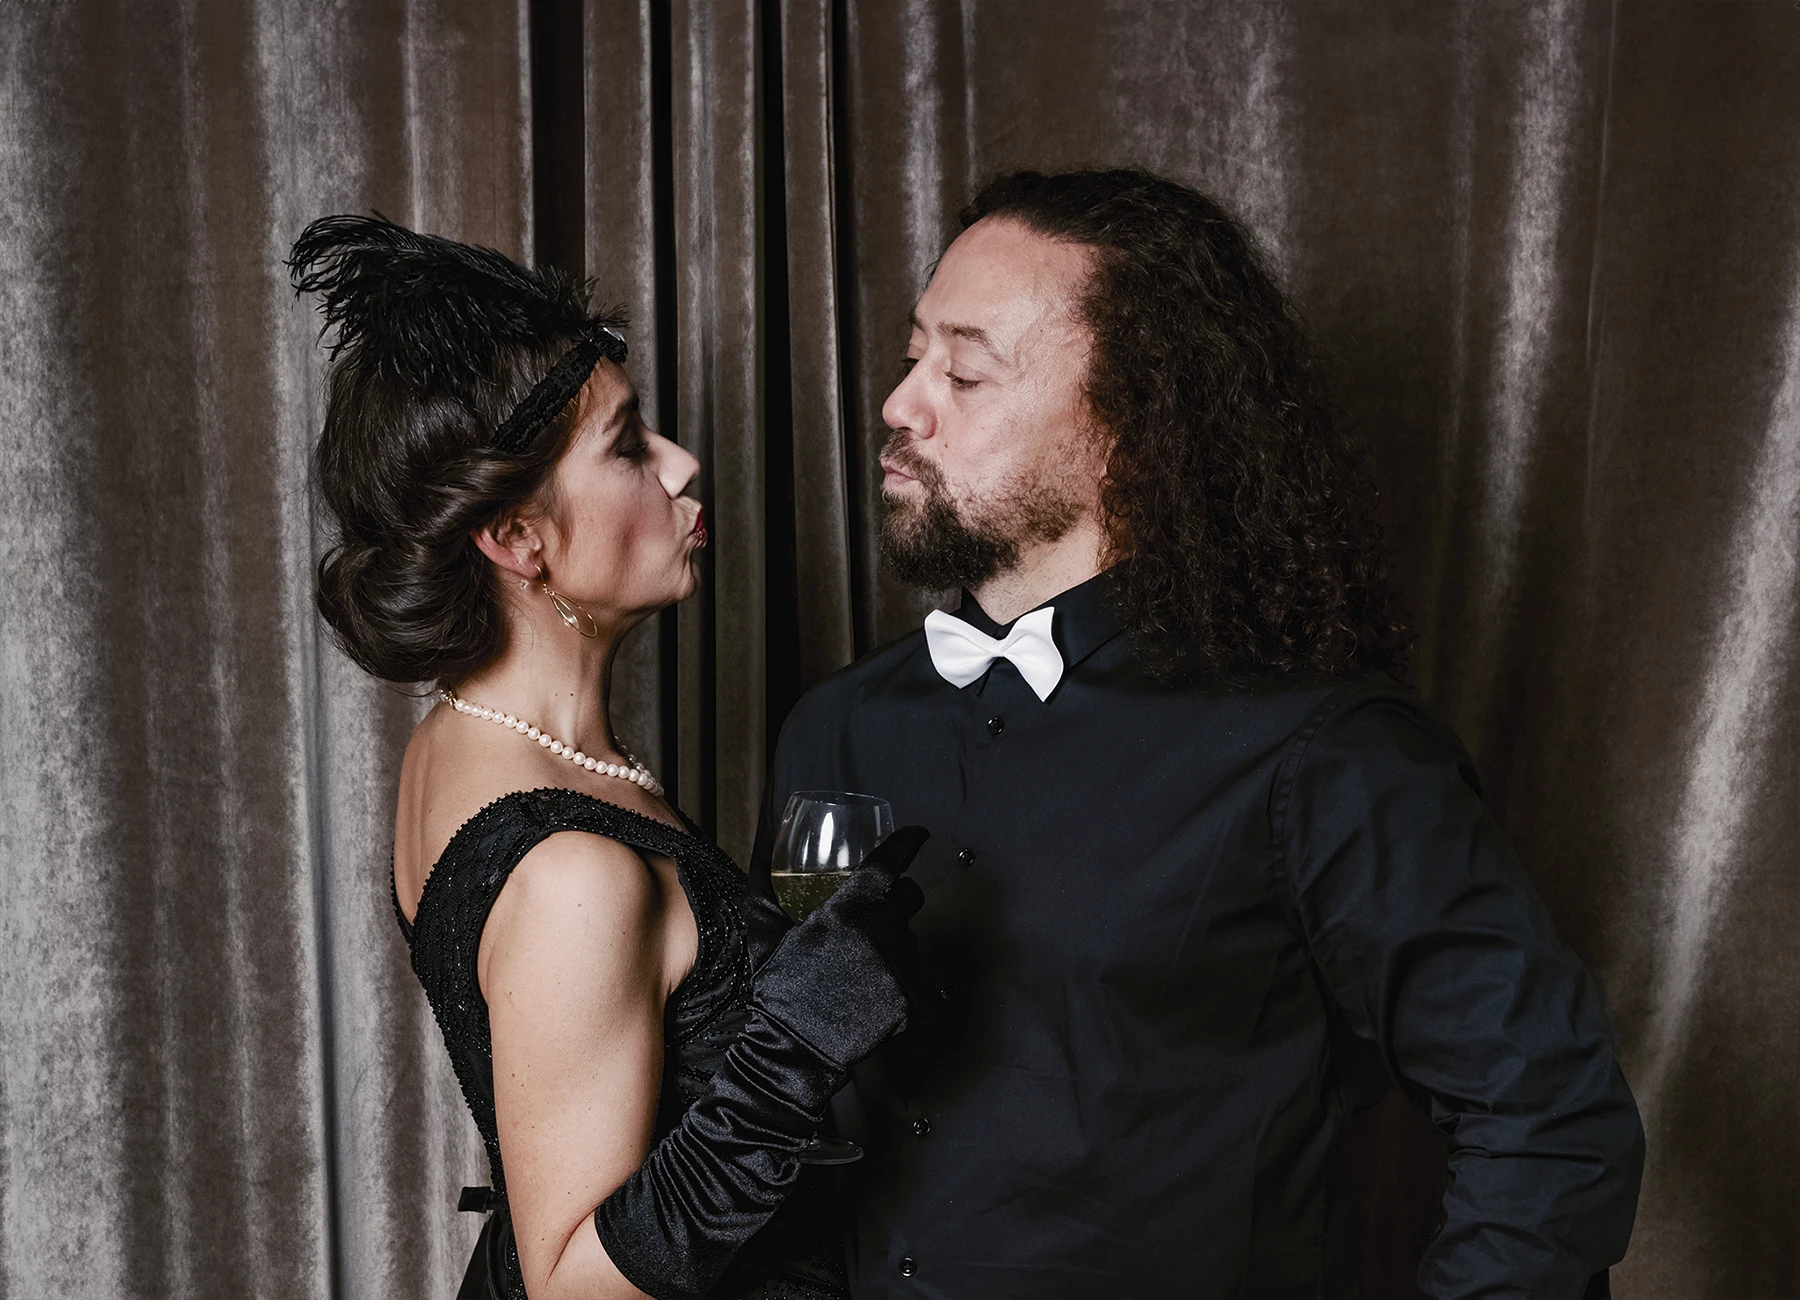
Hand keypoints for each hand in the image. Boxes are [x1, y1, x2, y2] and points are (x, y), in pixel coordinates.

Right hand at [752, 826, 928, 1068]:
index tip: (919, 834)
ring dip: (896, 947)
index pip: (890, 862)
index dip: (909, 842)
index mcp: (848, 911)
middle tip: (877, 917)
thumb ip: (763, 883)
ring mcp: (901, 969)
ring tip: (864, 970)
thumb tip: (758, 838)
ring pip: (914, 940)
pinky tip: (877, 996)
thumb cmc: (778, 988)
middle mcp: (882, 934)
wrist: (793, 1048)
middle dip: (898, 899)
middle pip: (911, 896)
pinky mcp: (914, 1002)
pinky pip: (922, 981)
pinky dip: (904, 986)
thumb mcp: (766, 932)